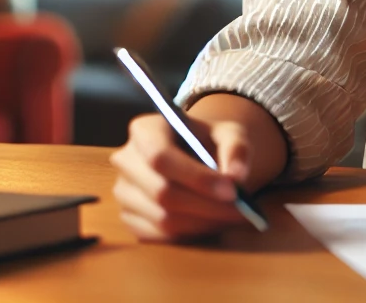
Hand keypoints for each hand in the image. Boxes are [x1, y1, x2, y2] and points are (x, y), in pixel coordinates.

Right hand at [111, 112, 249, 241]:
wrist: (195, 154)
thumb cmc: (209, 141)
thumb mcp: (229, 132)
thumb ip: (236, 148)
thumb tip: (236, 176)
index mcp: (145, 129)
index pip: (161, 157)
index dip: (196, 177)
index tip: (232, 190)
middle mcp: (126, 160)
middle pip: (162, 192)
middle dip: (207, 206)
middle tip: (242, 211)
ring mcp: (123, 192)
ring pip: (162, 218)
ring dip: (203, 223)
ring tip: (233, 216)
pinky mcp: (129, 218)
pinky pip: (159, 236)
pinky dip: (191, 234)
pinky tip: (214, 223)